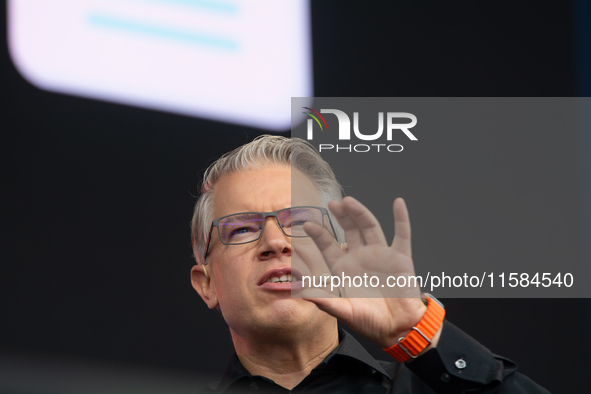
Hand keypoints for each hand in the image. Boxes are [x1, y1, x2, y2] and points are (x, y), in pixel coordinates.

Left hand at [299, 197, 429, 348]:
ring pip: (369, 227)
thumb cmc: (370, 322)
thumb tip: (302, 294)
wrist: (398, 328)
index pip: (329, 246)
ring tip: (349, 201)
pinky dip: (401, 218)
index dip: (319, 235)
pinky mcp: (401, 258)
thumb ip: (326, 301)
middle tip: (332, 204)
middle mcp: (361, 257)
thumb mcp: (344, 311)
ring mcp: (381, 255)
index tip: (307, 225)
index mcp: (344, 268)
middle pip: (349, 230)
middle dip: (341, 217)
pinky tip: (398, 203)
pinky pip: (402, 234)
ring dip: (360, 213)